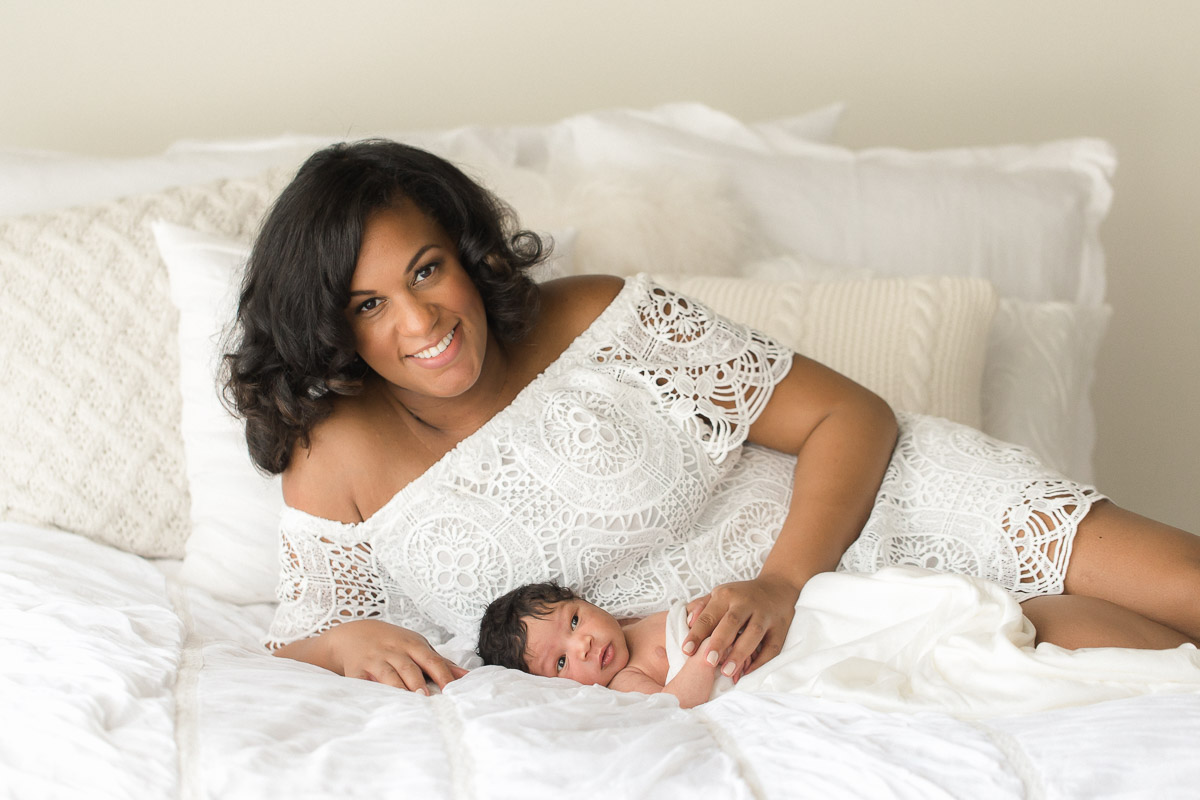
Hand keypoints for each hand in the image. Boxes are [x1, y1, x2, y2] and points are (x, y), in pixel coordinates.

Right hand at [324, 619, 467, 693]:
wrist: (354, 634)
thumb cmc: (394, 643)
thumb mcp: (417, 646)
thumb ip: (440, 662)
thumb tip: (467, 676)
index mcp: (412, 645)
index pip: (432, 660)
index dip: (442, 675)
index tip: (452, 690)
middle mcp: (394, 651)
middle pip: (409, 668)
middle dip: (418, 682)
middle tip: (428, 698)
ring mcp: (375, 660)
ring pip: (388, 676)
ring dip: (399, 688)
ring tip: (409, 702)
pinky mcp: (357, 671)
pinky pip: (362, 682)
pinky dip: (369, 692)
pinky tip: (378, 702)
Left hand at [682, 576, 799, 676]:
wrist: (777, 587)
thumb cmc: (741, 596)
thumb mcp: (720, 595)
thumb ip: (701, 607)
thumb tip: (688, 622)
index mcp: (726, 595)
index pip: (709, 615)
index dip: (697, 633)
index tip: (687, 650)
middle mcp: (746, 602)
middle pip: (732, 622)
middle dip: (720, 642)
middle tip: (708, 661)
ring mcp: (765, 614)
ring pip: (754, 633)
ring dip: (740, 653)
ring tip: (727, 671)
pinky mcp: (780, 627)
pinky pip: (772, 646)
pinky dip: (761, 661)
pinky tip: (748, 672)